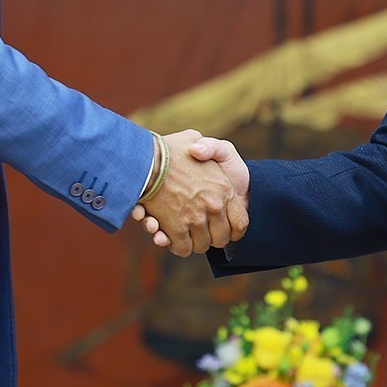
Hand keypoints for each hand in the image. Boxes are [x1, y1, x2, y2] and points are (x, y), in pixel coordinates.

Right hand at [133, 137, 248, 254]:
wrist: (145, 159)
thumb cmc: (169, 149)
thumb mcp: (195, 139)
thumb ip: (209, 147)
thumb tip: (201, 154)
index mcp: (224, 188)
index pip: (240, 223)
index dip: (233, 230)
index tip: (222, 228)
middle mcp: (213, 205)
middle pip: (220, 239)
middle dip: (210, 238)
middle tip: (200, 231)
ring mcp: (194, 218)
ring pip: (200, 246)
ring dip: (192, 242)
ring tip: (183, 232)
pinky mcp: (175, 228)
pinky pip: (181, 248)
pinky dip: (175, 245)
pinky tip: (168, 235)